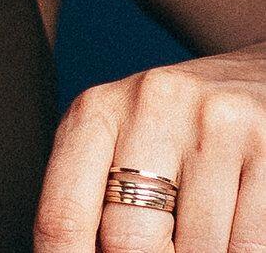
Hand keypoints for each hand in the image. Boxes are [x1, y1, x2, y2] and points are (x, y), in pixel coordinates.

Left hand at [34, 40, 265, 249]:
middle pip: (129, 242)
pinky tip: (235, 229)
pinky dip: (239, 252)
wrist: (256, 75)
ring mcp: (214, 123)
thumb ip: (94, 194)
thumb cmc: (178, 124)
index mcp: (98, 109)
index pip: (62, 215)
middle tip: (161, 252)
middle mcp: (152, 105)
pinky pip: (248, 246)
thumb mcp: (122, 137)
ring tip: (200, 234)